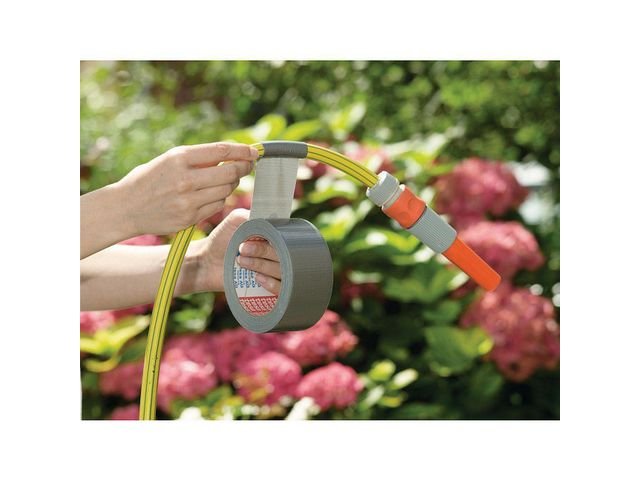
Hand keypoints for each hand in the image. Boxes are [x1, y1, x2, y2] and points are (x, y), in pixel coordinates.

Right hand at [117, 142, 256, 235]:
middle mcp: (185, 179)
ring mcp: (188, 200)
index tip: (254, 152)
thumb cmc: (149, 179)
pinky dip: (220, 199)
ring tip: (227, 179)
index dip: (242, 151)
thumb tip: (231, 155)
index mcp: (178, 158)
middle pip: (229, 172)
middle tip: (247, 165)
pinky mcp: (189, 218)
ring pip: (226, 190)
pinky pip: (217, 206)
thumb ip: (197, 158)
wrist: (126, 207)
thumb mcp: (169, 160)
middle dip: (243, 168)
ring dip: (232, 184)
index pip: (221, 151)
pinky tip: (212, 194)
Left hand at [195, 209, 281, 294]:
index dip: (278, 238)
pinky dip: (272, 284)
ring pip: (282, 272)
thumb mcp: (236, 220)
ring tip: (241, 261)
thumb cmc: (222, 239)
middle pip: (286, 255)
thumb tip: (270, 218)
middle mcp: (278, 255)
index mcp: (275, 238)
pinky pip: (281, 290)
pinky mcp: (268, 290)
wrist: (206, 262)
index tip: (259, 237)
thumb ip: (252, 216)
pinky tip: (257, 278)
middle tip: (242, 249)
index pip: (291, 239)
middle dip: (264, 251)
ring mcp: (274, 273)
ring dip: (262, 265)